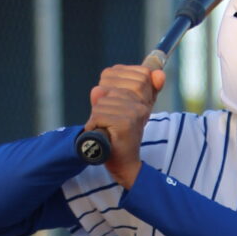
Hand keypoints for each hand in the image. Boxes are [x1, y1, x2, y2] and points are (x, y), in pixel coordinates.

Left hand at [86, 63, 165, 186]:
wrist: (126, 163)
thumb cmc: (121, 137)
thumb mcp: (123, 110)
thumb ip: (121, 92)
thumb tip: (132, 80)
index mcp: (141, 95)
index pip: (113, 71)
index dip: (104, 87)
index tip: (113, 105)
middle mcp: (140, 103)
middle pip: (105, 88)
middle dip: (101, 105)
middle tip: (110, 120)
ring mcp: (134, 113)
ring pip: (100, 103)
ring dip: (98, 117)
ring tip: (108, 128)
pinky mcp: (125, 123)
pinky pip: (98, 115)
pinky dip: (95, 125)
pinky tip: (104, 133)